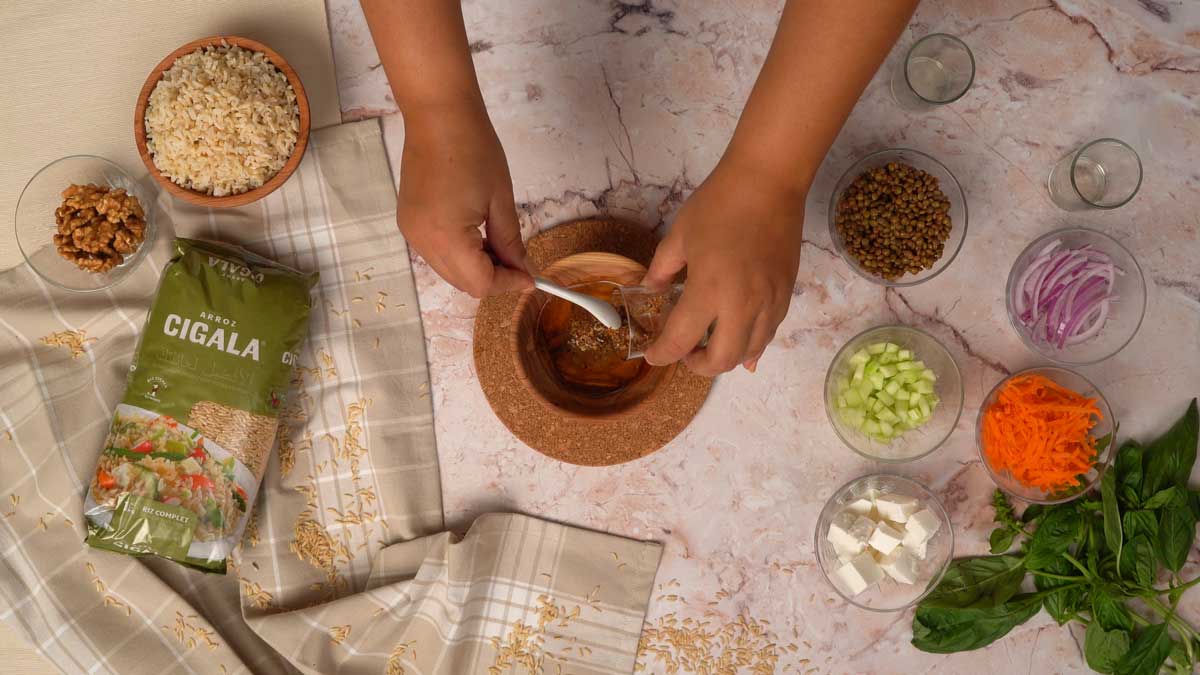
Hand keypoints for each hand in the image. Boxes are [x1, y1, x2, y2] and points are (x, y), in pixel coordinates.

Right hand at [396, 104, 531, 297]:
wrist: (438, 114)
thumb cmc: (474, 149)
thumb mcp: (501, 200)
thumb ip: (510, 242)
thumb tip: (523, 269)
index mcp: (446, 237)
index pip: (480, 283)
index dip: (508, 283)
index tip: (531, 276)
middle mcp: (422, 241)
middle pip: (462, 282)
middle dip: (493, 278)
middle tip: (519, 261)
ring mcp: (411, 232)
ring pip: (448, 270)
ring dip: (475, 267)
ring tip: (498, 245)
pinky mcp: (408, 222)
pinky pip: (436, 253)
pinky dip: (458, 254)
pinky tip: (475, 235)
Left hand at [642, 162, 803, 375]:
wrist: (769, 183)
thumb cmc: (719, 204)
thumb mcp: (679, 236)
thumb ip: (662, 270)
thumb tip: (649, 290)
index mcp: (708, 291)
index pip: (680, 341)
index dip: (662, 354)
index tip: (653, 355)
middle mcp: (742, 306)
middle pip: (721, 361)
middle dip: (698, 365)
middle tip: (685, 352)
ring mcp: (769, 303)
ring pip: (750, 352)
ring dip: (726, 357)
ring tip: (710, 343)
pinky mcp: (786, 295)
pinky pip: (769, 334)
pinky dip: (752, 344)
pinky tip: (742, 342)